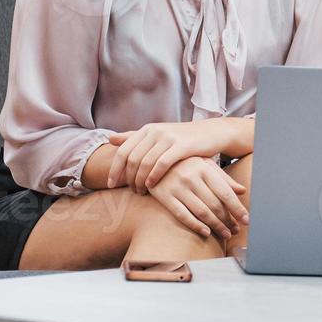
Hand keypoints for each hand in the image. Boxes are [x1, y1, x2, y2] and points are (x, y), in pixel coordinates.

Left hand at [107, 122, 221, 191]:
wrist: (211, 133)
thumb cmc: (182, 139)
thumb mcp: (158, 135)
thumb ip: (134, 137)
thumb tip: (110, 140)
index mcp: (147, 129)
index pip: (123, 151)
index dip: (114, 169)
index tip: (111, 185)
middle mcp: (155, 131)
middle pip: (132, 158)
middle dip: (128, 178)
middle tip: (130, 191)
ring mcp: (169, 137)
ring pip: (145, 162)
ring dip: (140, 180)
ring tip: (140, 192)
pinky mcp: (182, 145)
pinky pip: (162, 163)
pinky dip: (153, 176)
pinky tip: (151, 186)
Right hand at [147, 156, 249, 241]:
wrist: (153, 158)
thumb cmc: (185, 162)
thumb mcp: (204, 164)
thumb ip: (223, 178)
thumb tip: (242, 191)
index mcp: (204, 168)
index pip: (225, 192)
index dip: (237, 208)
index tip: (246, 220)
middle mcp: (191, 177)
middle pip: (214, 204)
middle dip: (227, 220)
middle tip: (235, 230)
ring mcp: (177, 186)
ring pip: (201, 211)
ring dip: (215, 226)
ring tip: (225, 234)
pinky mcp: (164, 195)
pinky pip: (182, 214)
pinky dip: (195, 225)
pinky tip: (206, 233)